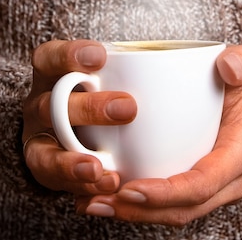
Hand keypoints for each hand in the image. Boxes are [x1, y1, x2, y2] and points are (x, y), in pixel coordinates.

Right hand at [22, 40, 137, 195]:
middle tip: (127, 109)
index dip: (69, 56)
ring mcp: (40, 140)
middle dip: (87, 108)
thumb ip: (140, 71)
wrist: (78, 132)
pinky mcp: (47, 171)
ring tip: (99, 167)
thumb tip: (200, 62)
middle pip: (51, 105)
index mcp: (53, 76)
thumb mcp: (115, 75)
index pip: (49, 58)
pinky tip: (109, 183)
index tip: (101, 57)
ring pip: (44, 151)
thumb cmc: (107, 93)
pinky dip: (81, 185)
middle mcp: (41, 106)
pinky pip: (57, 181)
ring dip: (72, 161)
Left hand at [74, 45, 241, 225]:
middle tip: (98, 200)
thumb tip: (228, 66)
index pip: (202, 184)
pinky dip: (136, 209)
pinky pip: (167, 208)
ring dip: (132, 215)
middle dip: (140, 211)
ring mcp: (216, 191)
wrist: (240, 101)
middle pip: (184, 209)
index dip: (166, 193)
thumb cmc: (235, 83)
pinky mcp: (197, 192)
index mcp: (241, 154)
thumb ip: (241, 61)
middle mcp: (233, 181)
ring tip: (93, 204)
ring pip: (173, 215)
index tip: (129, 189)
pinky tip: (103, 201)